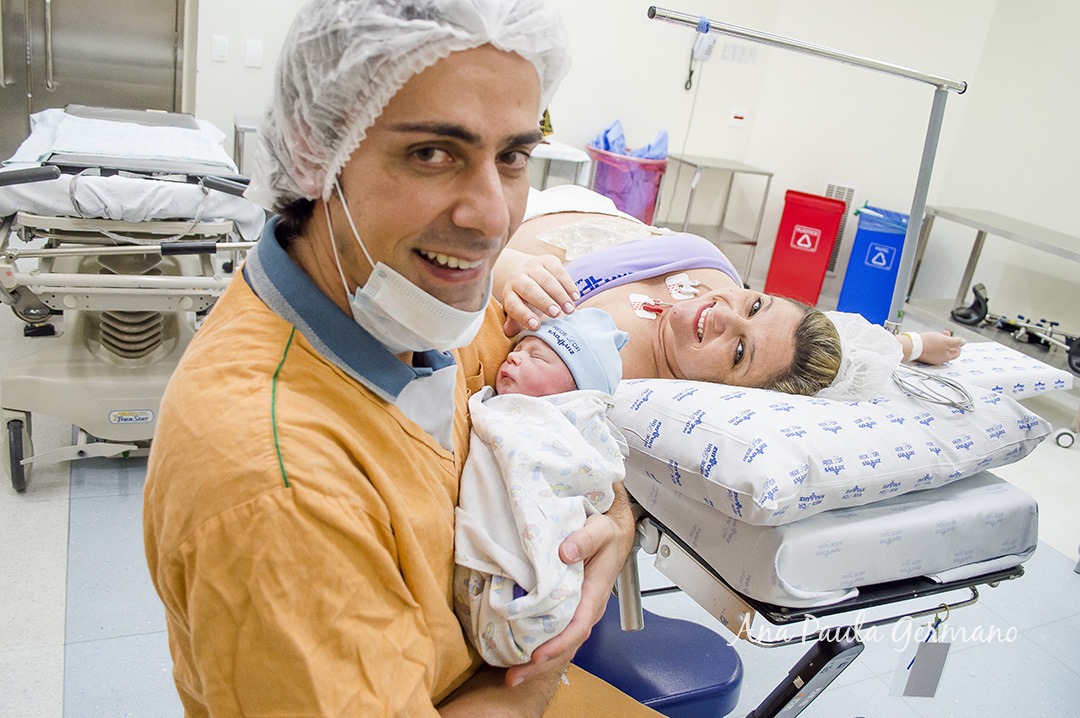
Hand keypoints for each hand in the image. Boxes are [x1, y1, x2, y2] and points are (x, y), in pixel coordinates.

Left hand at [498, 252, 579, 336]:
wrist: (529, 274)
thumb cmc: (526, 299)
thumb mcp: (519, 310)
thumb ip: (515, 321)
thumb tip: (508, 332)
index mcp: (509, 293)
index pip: (513, 304)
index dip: (524, 315)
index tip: (536, 326)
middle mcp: (518, 277)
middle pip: (529, 289)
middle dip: (543, 302)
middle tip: (556, 314)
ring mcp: (532, 267)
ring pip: (546, 280)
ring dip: (560, 295)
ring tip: (570, 308)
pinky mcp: (547, 260)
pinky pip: (559, 271)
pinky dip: (568, 285)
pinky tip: (575, 297)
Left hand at [504, 482, 635, 686]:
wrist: (613, 533)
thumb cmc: (607, 533)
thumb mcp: (600, 530)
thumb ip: (584, 540)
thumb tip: (565, 553)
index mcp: (594, 593)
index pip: (577, 626)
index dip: (558, 643)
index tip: (538, 655)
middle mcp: (587, 608)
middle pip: (566, 644)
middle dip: (542, 664)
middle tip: (514, 677)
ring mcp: (578, 610)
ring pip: (560, 642)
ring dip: (538, 661)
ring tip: (513, 674)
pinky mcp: (568, 607)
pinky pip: (555, 632)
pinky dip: (539, 645)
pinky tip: (520, 652)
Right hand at [918, 330, 965, 364]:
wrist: (912, 345)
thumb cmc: (928, 344)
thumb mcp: (946, 340)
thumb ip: (957, 342)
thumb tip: (964, 342)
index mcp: (946, 357)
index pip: (957, 353)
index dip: (958, 345)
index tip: (956, 339)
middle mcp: (939, 359)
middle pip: (948, 351)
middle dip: (949, 341)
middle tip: (946, 334)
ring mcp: (931, 358)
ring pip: (940, 350)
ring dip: (941, 342)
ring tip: (938, 335)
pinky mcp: (924, 355)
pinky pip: (932, 350)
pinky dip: (934, 344)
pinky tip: (930, 339)